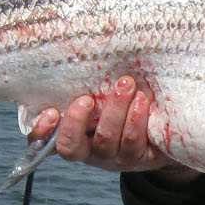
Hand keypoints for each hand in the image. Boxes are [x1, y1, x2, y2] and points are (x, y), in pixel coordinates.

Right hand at [29, 75, 195, 179]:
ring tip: (125, 84)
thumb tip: (71, 47)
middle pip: (72, 146)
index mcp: (71, 134)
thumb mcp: (99, 89)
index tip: (51, 112)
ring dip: (114, 111)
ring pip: (106, 141)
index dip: (42, 132)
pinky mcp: (139, 156)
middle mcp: (89, 150)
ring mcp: (113, 156)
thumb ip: (83, 80)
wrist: (161, 121)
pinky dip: (136, 119)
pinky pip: (133, 142)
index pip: (44, 141)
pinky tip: (141, 100)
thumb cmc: (121, 98)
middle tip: (87, 98)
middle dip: (76, 122)